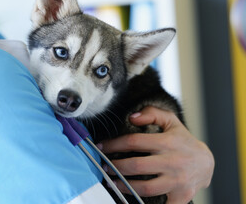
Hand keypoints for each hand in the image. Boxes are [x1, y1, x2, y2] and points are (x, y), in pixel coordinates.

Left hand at [99, 106, 213, 203]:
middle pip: (136, 166)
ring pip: (144, 188)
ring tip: (112, 182)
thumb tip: (131, 117)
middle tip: (104, 166)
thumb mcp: (171, 121)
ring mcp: (177, 181)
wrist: (206, 163)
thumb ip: (152, 113)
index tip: (101, 147)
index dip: (114, 144)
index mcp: (167, 142)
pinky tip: (129, 199)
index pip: (134, 142)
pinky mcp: (180, 196)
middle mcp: (172, 162)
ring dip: (124, 186)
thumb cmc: (183, 141)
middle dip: (115, 166)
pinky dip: (143, 203)